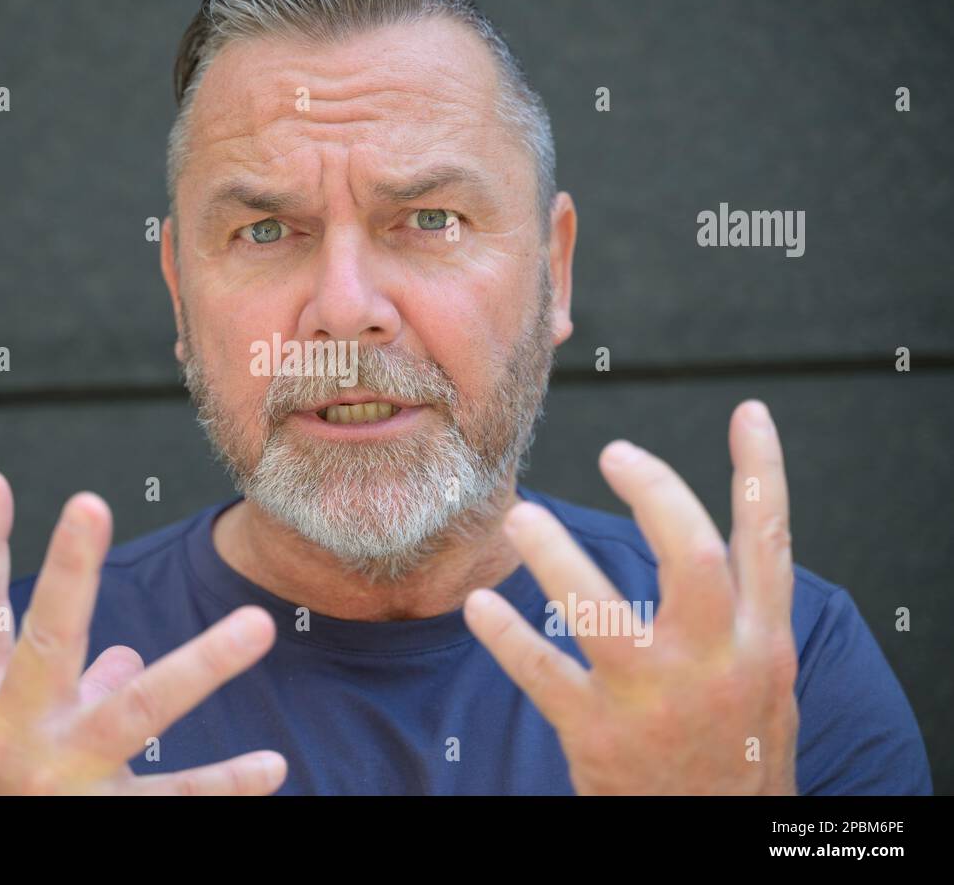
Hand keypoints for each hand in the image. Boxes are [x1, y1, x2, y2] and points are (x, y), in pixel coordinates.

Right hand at [0, 470, 286, 794]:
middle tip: (91, 502)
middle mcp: (13, 731)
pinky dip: (223, 783)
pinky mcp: (101, 822)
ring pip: (135, 713)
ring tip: (258, 625)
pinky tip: (270, 766)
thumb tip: (126, 657)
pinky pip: (172, 798)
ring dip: (200, 666)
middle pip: (47, 641)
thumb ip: (57, 683)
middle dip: (68, 573)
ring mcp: (59, 777)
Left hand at [464, 400, 799, 793]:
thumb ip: (744, 614)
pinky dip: (506, 636)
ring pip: (600, 611)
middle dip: (655, 494)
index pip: (771, 542)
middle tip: (615, 452)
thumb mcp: (765, 681)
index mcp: (764, 645)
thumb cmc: (736, 750)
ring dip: (555, 556)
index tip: (746, 411)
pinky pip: (542, 673)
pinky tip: (480, 607)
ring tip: (523, 516)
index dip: (761, 472)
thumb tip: (723, 534)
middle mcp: (716, 664)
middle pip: (693, 557)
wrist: (718, 844)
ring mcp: (655, 701)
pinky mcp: (598, 735)